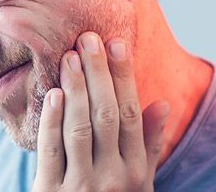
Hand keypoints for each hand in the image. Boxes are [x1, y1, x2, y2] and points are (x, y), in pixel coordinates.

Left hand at [32, 32, 169, 191]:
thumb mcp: (140, 183)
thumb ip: (150, 145)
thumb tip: (163, 104)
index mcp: (137, 172)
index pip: (132, 116)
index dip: (124, 78)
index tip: (118, 44)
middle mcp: (114, 178)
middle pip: (107, 116)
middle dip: (99, 75)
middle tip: (88, 38)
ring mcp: (82, 187)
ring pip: (80, 129)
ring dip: (75, 90)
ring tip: (70, 57)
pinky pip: (51, 151)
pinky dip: (51, 121)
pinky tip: (53, 94)